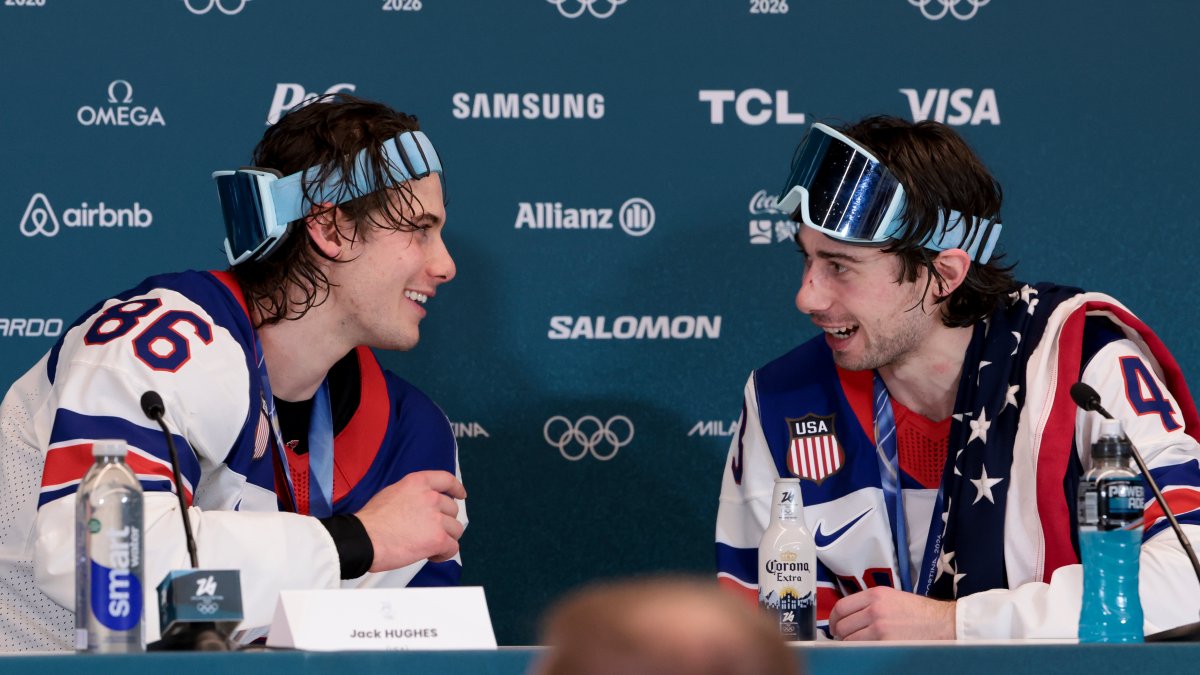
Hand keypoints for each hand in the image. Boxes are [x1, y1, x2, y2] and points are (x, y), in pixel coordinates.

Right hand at [354, 470, 466, 571]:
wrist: (364, 539)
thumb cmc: (371, 522)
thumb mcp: (391, 493)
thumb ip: (411, 496)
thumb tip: (419, 506)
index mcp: (417, 483)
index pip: (446, 480)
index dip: (456, 488)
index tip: (460, 494)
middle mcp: (430, 497)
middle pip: (452, 509)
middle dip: (444, 522)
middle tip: (429, 531)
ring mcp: (436, 518)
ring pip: (455, 529)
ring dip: (445, 538)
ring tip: (429, 545)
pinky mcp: (438, 538)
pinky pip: (453, 547)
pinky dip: (444, 554)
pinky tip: (432, 555)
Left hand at [828, 587, 955, 640]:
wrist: (944, 624)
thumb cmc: (921, 613)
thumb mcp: (893, 598)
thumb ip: (870, 603)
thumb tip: (850, 616)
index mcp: (875, 595)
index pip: (841, 607)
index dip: (833, 619)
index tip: (834, 625)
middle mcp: (874, 610)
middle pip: (842, 625)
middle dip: (840, 634)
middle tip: (845, 639)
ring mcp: (879, 628)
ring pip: (849, 640)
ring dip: (849, 644)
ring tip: (858, 646)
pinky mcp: (886, 645)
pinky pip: (862, 650)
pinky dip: (860, 652)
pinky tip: (866, 651)